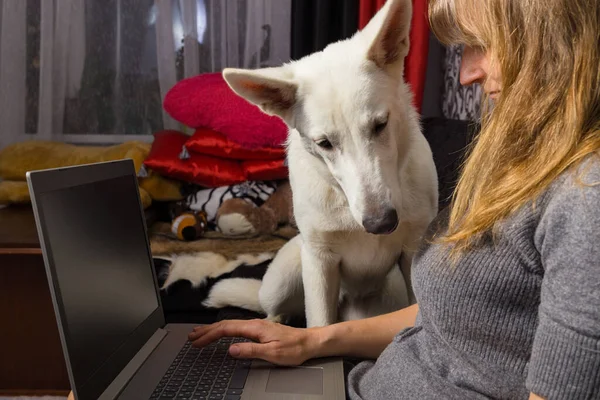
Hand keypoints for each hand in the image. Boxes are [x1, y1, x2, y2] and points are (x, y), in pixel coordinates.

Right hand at [188, 319, 319, 365]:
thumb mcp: (272, 353)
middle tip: (191, 337)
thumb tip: (231, 349)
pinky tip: (221, 333)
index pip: (226, 329)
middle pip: (225, 325)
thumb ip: (250, 350)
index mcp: (255, 328)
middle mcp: (254, 324)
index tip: (197, 342)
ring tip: (200, 333)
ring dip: (213, 329)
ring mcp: (257, 326)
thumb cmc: (295, 348)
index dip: (209, 335)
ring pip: (230, 325)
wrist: (310, 342)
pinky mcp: (259, 329)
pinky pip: (236, 327)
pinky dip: (224, 330)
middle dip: (206, 330)